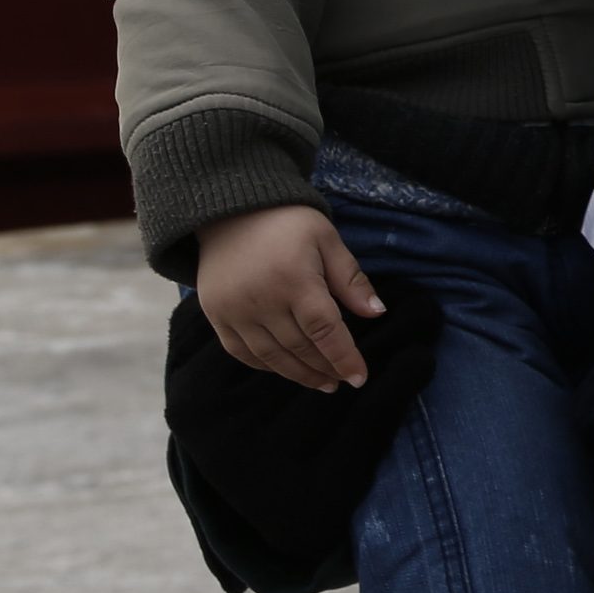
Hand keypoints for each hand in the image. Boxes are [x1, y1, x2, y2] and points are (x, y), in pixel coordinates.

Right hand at [195, 205, 380, 392]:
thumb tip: (377, 313)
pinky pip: (241, 352)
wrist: (229, 209)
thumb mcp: (326, 239)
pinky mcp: (216, 314)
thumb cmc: (287, 222)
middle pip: (300, 347)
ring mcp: (234, 310)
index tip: (359, 378)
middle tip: (342, 380)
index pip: (324, 331)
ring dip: (299, 374)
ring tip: (321, 383)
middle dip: (325, 368)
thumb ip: (350, 279)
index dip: (344, 358)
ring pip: (271, 356)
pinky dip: (265, 365)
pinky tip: (285, 369)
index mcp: (294, 279)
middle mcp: (262, 299)